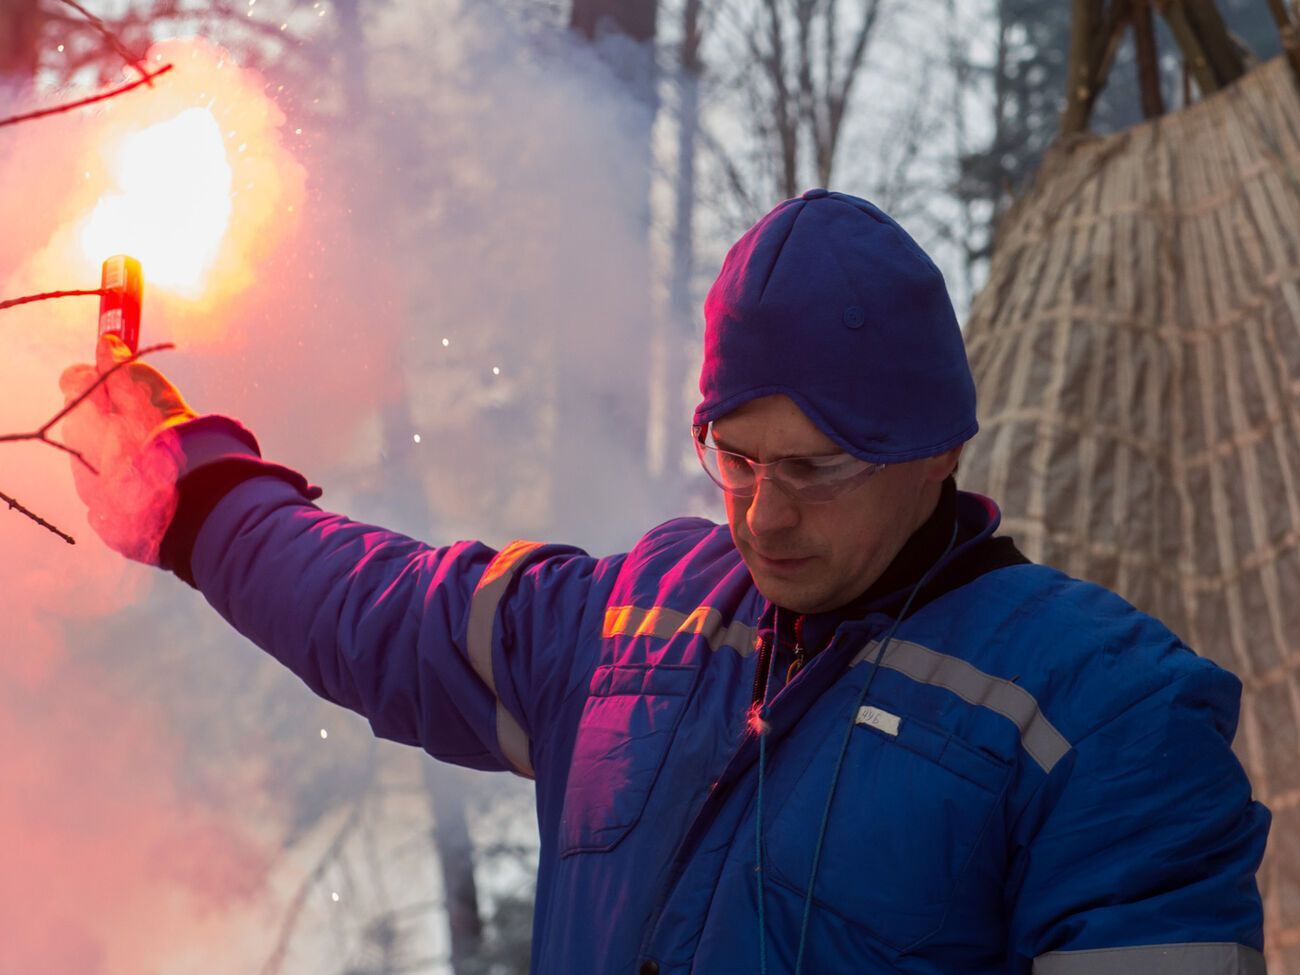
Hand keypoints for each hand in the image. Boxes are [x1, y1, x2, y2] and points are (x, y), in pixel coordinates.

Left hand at [59, 335, 196, 561]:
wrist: (187, 496)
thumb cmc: (167, 435)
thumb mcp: (147, 387)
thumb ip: (122, 365)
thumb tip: (107, 344)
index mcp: (83, 416)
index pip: (75, 379)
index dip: (98, 376)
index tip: (121, 379)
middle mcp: (77, 450)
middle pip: (84, 421)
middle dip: (109, 417)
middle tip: (147, 419)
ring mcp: (90, 487)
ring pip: (97, 459)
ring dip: (119, 453)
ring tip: (158, 456)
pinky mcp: (108, 519)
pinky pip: (113, 494)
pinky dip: (129, 487)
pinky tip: (155, 485)